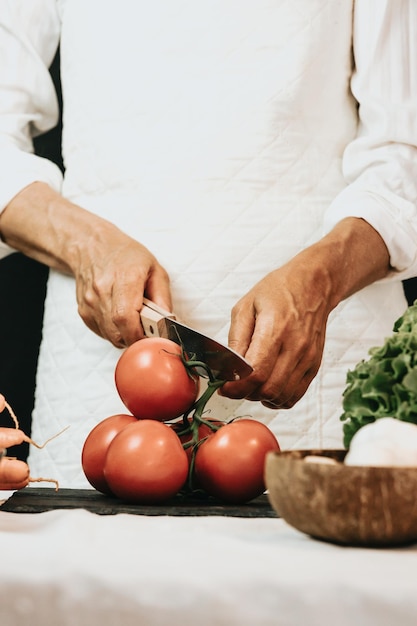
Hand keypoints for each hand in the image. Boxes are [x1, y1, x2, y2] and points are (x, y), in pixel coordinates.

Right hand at [73, 225, 171, 346]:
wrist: (92, 246)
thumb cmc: (125, 255)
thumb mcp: (154, 269)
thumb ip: (163, 297)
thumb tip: (168, 322)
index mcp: (124, 278)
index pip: (125, 317)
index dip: (140, 334)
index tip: (152, 335)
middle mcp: (102, 291)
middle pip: (118, 332)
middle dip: (136, 337)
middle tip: (147, 328)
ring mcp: (90, 303)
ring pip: (110, 336)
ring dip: (126, 335)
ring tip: (134, 318)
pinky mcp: (83, 311)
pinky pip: (102, 333)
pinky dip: (115, 331)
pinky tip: (120, 316)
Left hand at [220, 218, 390, 408]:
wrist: (314, 285)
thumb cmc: (277, 291)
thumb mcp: (245, 307)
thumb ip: (235, 339)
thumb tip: (227, 368)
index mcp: (275, 329)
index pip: (256, 372)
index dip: (236, 386)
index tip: (224, 387)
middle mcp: (296, 346)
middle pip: (269, 389)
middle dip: (246, 393)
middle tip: (236, 384)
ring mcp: (308, 358)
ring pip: (282, 397)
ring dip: (261, 397)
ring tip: (252, 384)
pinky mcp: (314, 365)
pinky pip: (295, 395)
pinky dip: (278, 398)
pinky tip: (268, 387)